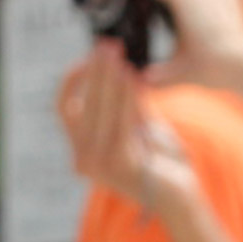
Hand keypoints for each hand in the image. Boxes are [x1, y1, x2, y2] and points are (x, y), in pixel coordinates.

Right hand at [59, 45, 193, 212]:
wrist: (178, 196)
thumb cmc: (159, 162)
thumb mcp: (139, 126)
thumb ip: (128, 104)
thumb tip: (122, 68)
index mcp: (80, 151)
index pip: (64, 108)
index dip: (73, 80)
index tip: (90, 56)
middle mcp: (82, 159)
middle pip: (82, 105)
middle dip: (94, 71)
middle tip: (106, 44)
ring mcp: (99, 165)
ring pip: (99, 111)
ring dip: (109, 79)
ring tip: (119, 54)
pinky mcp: (121, 164)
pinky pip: (121, 122)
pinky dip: (126, 97)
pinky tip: (132, 76)